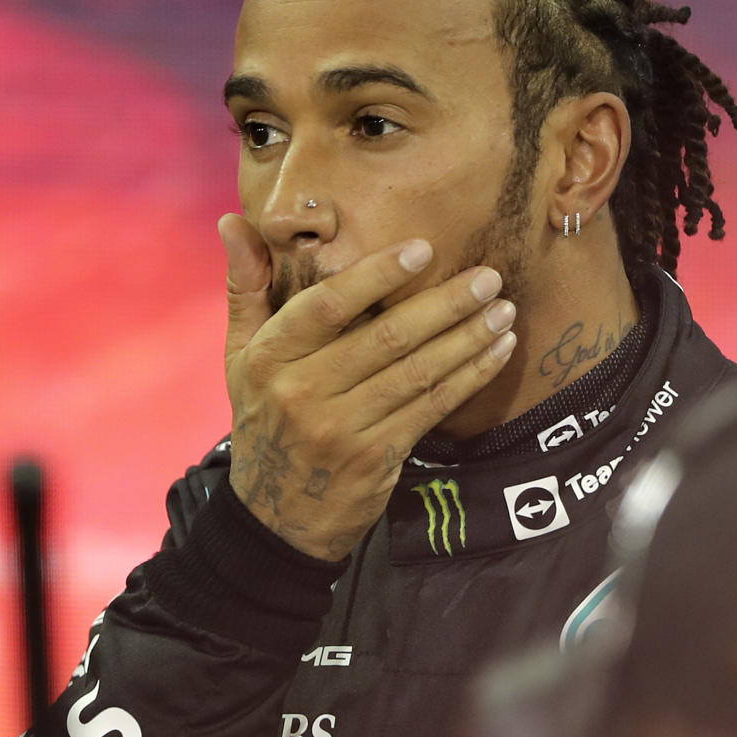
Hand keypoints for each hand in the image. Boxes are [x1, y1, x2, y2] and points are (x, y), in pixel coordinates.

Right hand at [219, 214, 516, 559]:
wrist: (275, 515)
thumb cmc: (264, 418)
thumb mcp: (240, 356)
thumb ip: (245, 287)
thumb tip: (233, 220)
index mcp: (269, 357)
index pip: (327, 306)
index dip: (377, 275)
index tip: (423, 250)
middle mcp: (301, 392)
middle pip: (385, 338)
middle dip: (445, 305)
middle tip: (488, 278)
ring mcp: (340, 430)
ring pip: (416, 373)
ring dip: (467, 340)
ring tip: (504, 311)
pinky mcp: (374, 459)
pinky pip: (430, 409)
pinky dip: (469, 378)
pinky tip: (496, 352)